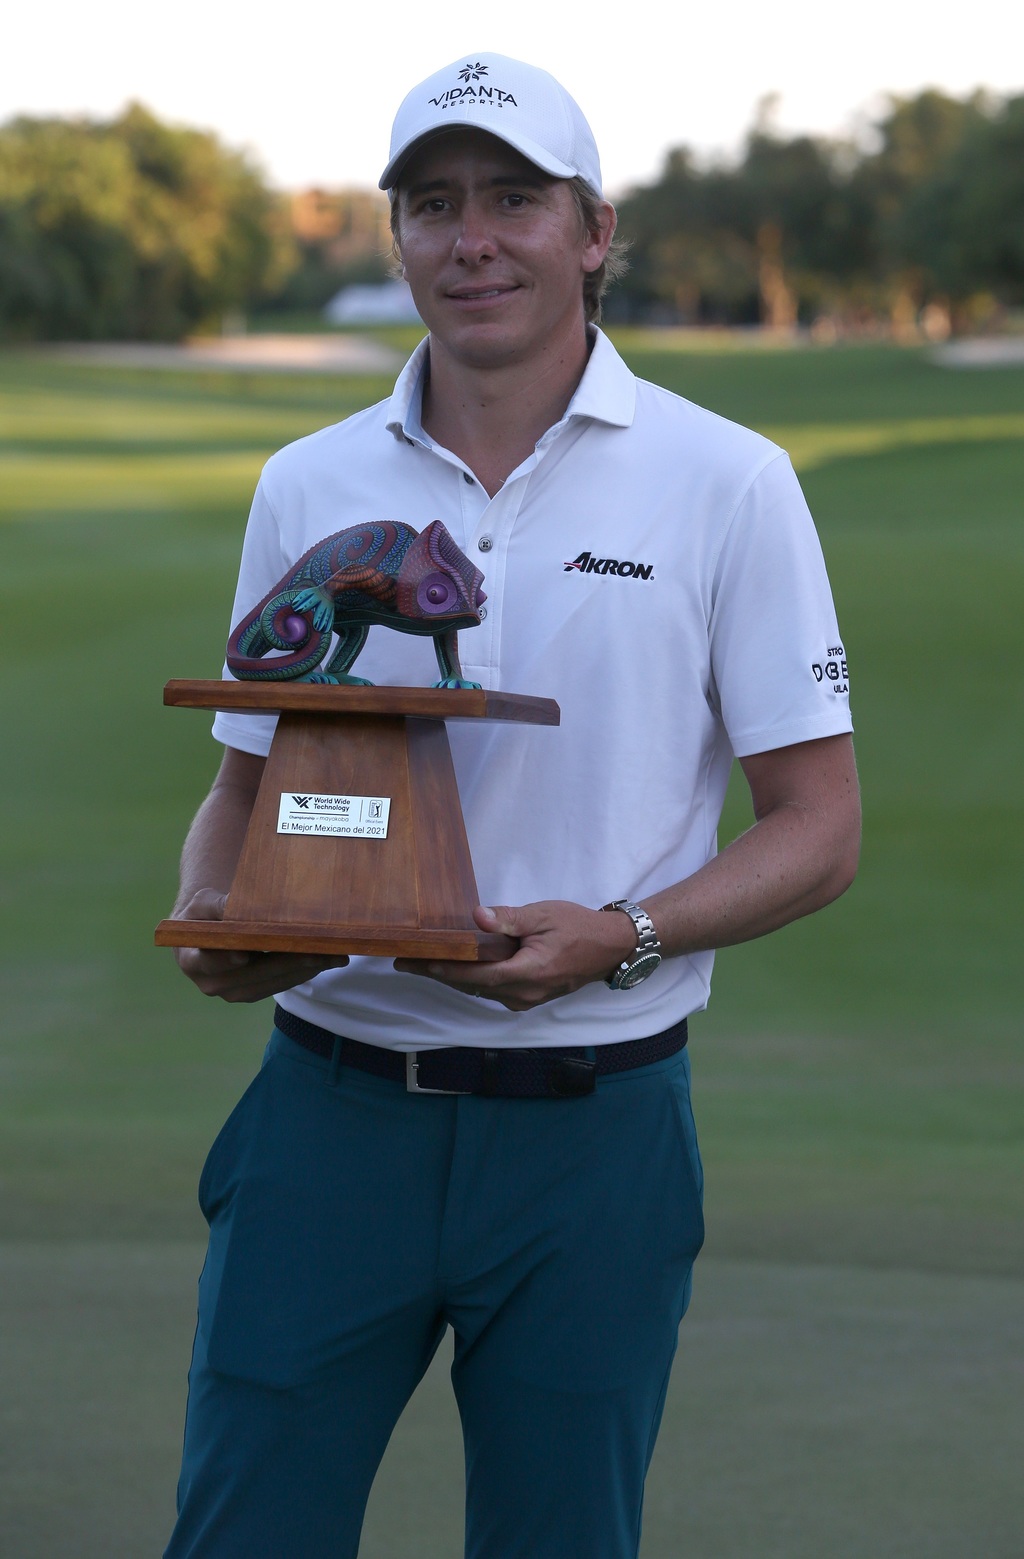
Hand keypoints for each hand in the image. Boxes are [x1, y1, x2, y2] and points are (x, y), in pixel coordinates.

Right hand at [172, 889, 347, 1003]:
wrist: (210, 929)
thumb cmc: (206, 912)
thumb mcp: (204, 902)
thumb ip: (216, 906)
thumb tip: (234, 908)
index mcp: (191, 959)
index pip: (208, 962)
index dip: (227, 959)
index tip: (245, 954)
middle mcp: (211, 983)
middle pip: (252, 975)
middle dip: (287, 962)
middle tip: (319, 951)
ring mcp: (233, 992)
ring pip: (271, 983)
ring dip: (304, 970)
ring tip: (334, 956)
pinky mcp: (253, 993)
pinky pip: (279, 985)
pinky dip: (303, 972)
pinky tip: (325, 960)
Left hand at [393, 900, 634, 1011]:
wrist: (610, 948)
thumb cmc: (579, 927)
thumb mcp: (544, 915)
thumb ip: (509, 919)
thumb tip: (477, 916)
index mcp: (527, 973)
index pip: (475, 974)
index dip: (443, 969)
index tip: (415, 962)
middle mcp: (523, 994)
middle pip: (472, 986)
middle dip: (437, 974)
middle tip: (405, 963)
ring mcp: (527, 999)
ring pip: (480, 990)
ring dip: (452, 977)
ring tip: (422, 964)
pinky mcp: (529, 996)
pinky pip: (493, 990)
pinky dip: (472, 979)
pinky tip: (456, 967)